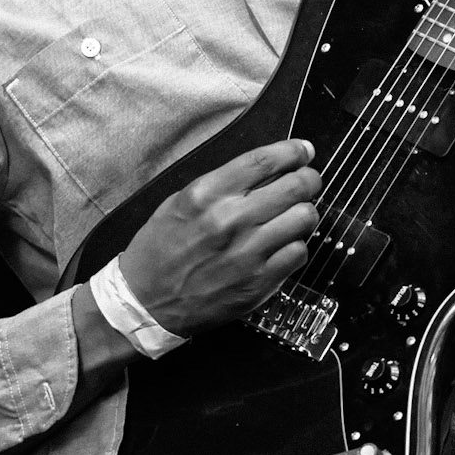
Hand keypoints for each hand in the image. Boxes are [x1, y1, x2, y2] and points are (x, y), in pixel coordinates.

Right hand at [120, 138, 321, 336]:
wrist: (145, 304)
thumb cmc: (159, 250)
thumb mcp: (180, 202)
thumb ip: (223, 184)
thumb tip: (268, 169)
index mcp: (206, 194)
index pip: (265, 160)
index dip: (293, 151)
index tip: (303, 150)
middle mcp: (230, 220)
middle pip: (295, 186)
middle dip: (309, 179)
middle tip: (309, 181)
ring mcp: (247, 254)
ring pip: (304, 218)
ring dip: (305, 213)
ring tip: (295, 215)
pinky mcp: (258, 283)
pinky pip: (299, 253)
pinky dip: (296, 245)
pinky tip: (283, 245)